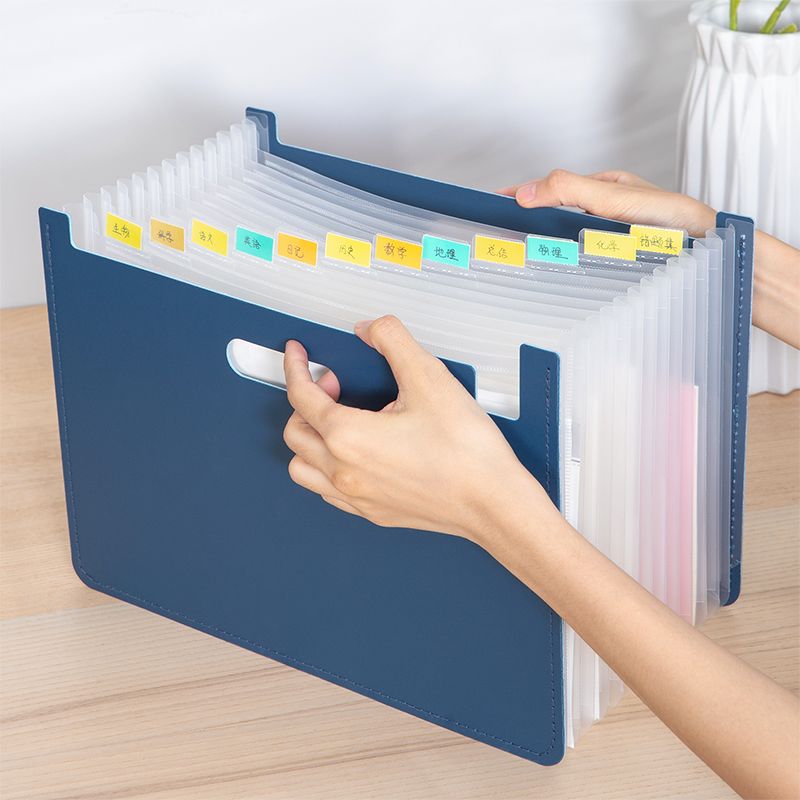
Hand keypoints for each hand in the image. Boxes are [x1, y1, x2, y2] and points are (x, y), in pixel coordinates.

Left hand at [282, 315, 554, 543]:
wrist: (493, 502)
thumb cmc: (466, 450)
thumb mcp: (430, 377)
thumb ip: (393, 341)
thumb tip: (371, 328)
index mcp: (348, 437)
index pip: (301, 396)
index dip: (296, 368)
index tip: (298, 355)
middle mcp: (343, 471)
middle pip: (295, 432)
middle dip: (305, 401)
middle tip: (334, 384)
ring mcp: (356, 497)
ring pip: (303, 468)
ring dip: (309, 440)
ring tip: (336, 422)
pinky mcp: (373, 513)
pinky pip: (327, 492)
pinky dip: (326, 468)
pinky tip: (352, 455)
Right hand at [500, 169, 799, 347]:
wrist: (710, 252)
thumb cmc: (674, 221)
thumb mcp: (615, 198)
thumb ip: (571, 190)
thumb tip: (525, 193)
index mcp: (603, 188)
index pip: (551, 188)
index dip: (520, 195)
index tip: (491, 204)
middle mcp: (604, 213)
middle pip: (554, 215)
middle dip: (524, 224)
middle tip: (494, 236)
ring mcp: (608, 238)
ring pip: (565, 241)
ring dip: (541, 249)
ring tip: (513, 257)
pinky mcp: (614, 261)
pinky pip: (578, 262)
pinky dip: (560, 266)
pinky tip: (551, 275)